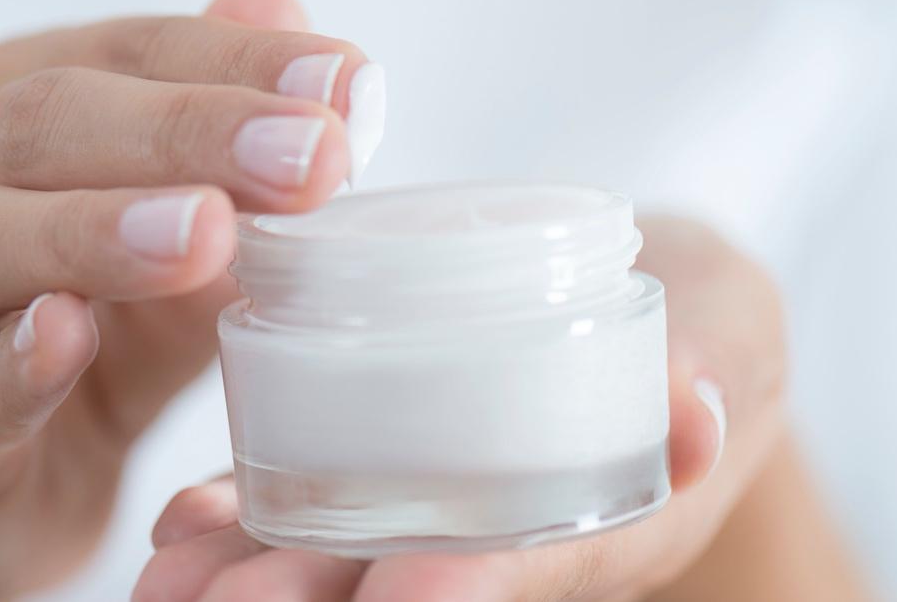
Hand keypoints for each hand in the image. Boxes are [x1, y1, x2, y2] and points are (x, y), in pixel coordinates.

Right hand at [0, 0, 370, 599]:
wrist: (24, 479)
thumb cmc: (116, 336)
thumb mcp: (197, 236)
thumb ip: (243, 149)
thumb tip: (326, 55)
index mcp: (19, 109)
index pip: (128, 53)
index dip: (238, 62)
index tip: (348, 85)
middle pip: (46, 123)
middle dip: (188, 132)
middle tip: (308, 157)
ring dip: (95, 230)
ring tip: (204, 233)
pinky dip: (11, 362)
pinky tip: (70, 337)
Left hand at [133, 216, 787, 601]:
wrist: (658, 321)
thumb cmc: (703, 326)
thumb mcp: (733, 328)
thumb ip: (720, 359)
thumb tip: (700, 406)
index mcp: (614, 519)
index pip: (537, 566)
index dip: (472, 587)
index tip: (400, 596)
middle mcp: (518, 537)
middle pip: (412, 585)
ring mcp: (452, 511)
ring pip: (348, 558)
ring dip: (252, 574)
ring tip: (163, 582)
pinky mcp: (402, 469)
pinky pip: (319, 506)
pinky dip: (248, 516)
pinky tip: (180, 522)